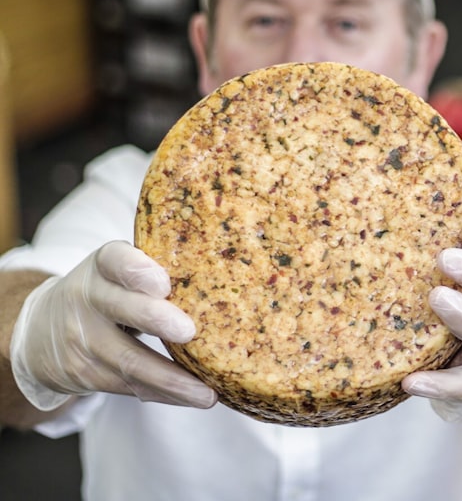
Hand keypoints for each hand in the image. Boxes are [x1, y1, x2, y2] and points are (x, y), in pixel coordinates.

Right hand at [9, 241, 216, 410]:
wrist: (39, 331)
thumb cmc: (105, 293)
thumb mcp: (116, 270)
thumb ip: (155, 268)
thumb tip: (226, 272)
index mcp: (102, 265)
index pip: (114, 260)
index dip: (136, 270)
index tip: (163, 283)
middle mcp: (86, 298)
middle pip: (120, 309)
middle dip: (155, 320)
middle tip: (189, 331)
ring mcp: (82, 339)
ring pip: (129, 361)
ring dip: (171, 379)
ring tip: (206, 393)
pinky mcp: (84, 374)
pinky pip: (129, 387)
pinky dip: (164, 394)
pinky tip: (193, 398)